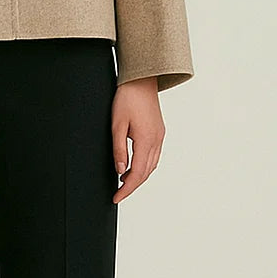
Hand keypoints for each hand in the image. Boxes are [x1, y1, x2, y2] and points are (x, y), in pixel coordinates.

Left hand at [111, 76, 164, 201]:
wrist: (141, 80)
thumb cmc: (127, 98)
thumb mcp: (117, 125)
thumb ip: (119, 149)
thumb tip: (120, 170)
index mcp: (146, 140)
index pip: (137, 173)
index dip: (127, 188)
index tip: (116, 197)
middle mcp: (156, 140)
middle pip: (146, 172)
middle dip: (132, 186)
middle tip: (118, 194)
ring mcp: (159, 136)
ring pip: (151, 165)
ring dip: (138, 176)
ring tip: (123, 181)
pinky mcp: (159, 132)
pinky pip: (153, 155)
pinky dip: (144, 165)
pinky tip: (133, 165)